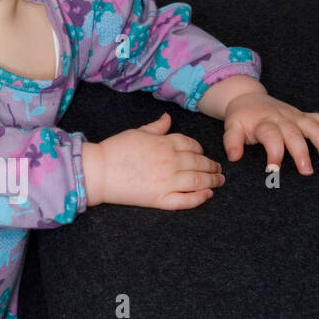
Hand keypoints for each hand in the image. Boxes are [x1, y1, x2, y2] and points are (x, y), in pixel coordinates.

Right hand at [82, 112, 224, 210]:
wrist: (99, 171)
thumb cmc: (115, 149)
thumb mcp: (137, 132)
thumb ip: (156, 127)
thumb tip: (168, 118)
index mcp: (166, 143)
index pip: (192, 145)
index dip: (200, 150)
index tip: (203, 155)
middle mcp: (171, 161)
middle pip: (200, 163)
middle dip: (212, 166)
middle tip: (218, 170)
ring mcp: (167, 181)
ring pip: (198, 181)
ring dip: (212, 181)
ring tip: (218, 182)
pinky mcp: (160, 199)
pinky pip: (186, 199)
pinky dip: (199, 198)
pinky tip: (207, 195)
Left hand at [222, 91, 318, 174]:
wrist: (248, 98)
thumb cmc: (241, 118)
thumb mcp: (231, 127)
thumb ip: (231, 142)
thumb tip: (234, 157)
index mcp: (264, 123)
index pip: (271, 136)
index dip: (274, 152)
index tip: (274, 170)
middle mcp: (282, 119)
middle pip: (295, 134)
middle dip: (303, 152)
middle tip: (307, 171)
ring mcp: (296, 116)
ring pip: (314, 126)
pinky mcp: (304, 116)